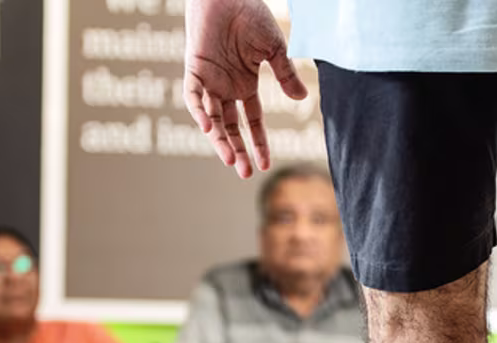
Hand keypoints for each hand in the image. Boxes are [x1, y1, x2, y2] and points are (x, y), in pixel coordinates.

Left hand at [183, 0, 308, 178]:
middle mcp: (225, 87)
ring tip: (231, 160)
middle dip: (237, 150)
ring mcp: (209, 80)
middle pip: (230, 127)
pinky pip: (193, 97)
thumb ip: (286, 74)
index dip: (258, 143)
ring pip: (211, 118)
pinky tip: (209, 128)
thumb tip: (303, 99)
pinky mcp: (194, 69)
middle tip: (245, 173)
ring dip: (219, 140)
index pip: (252, 121)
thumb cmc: (250, 14)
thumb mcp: (274, 49)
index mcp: (245, 84)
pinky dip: (199, 112)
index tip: (266, 165)